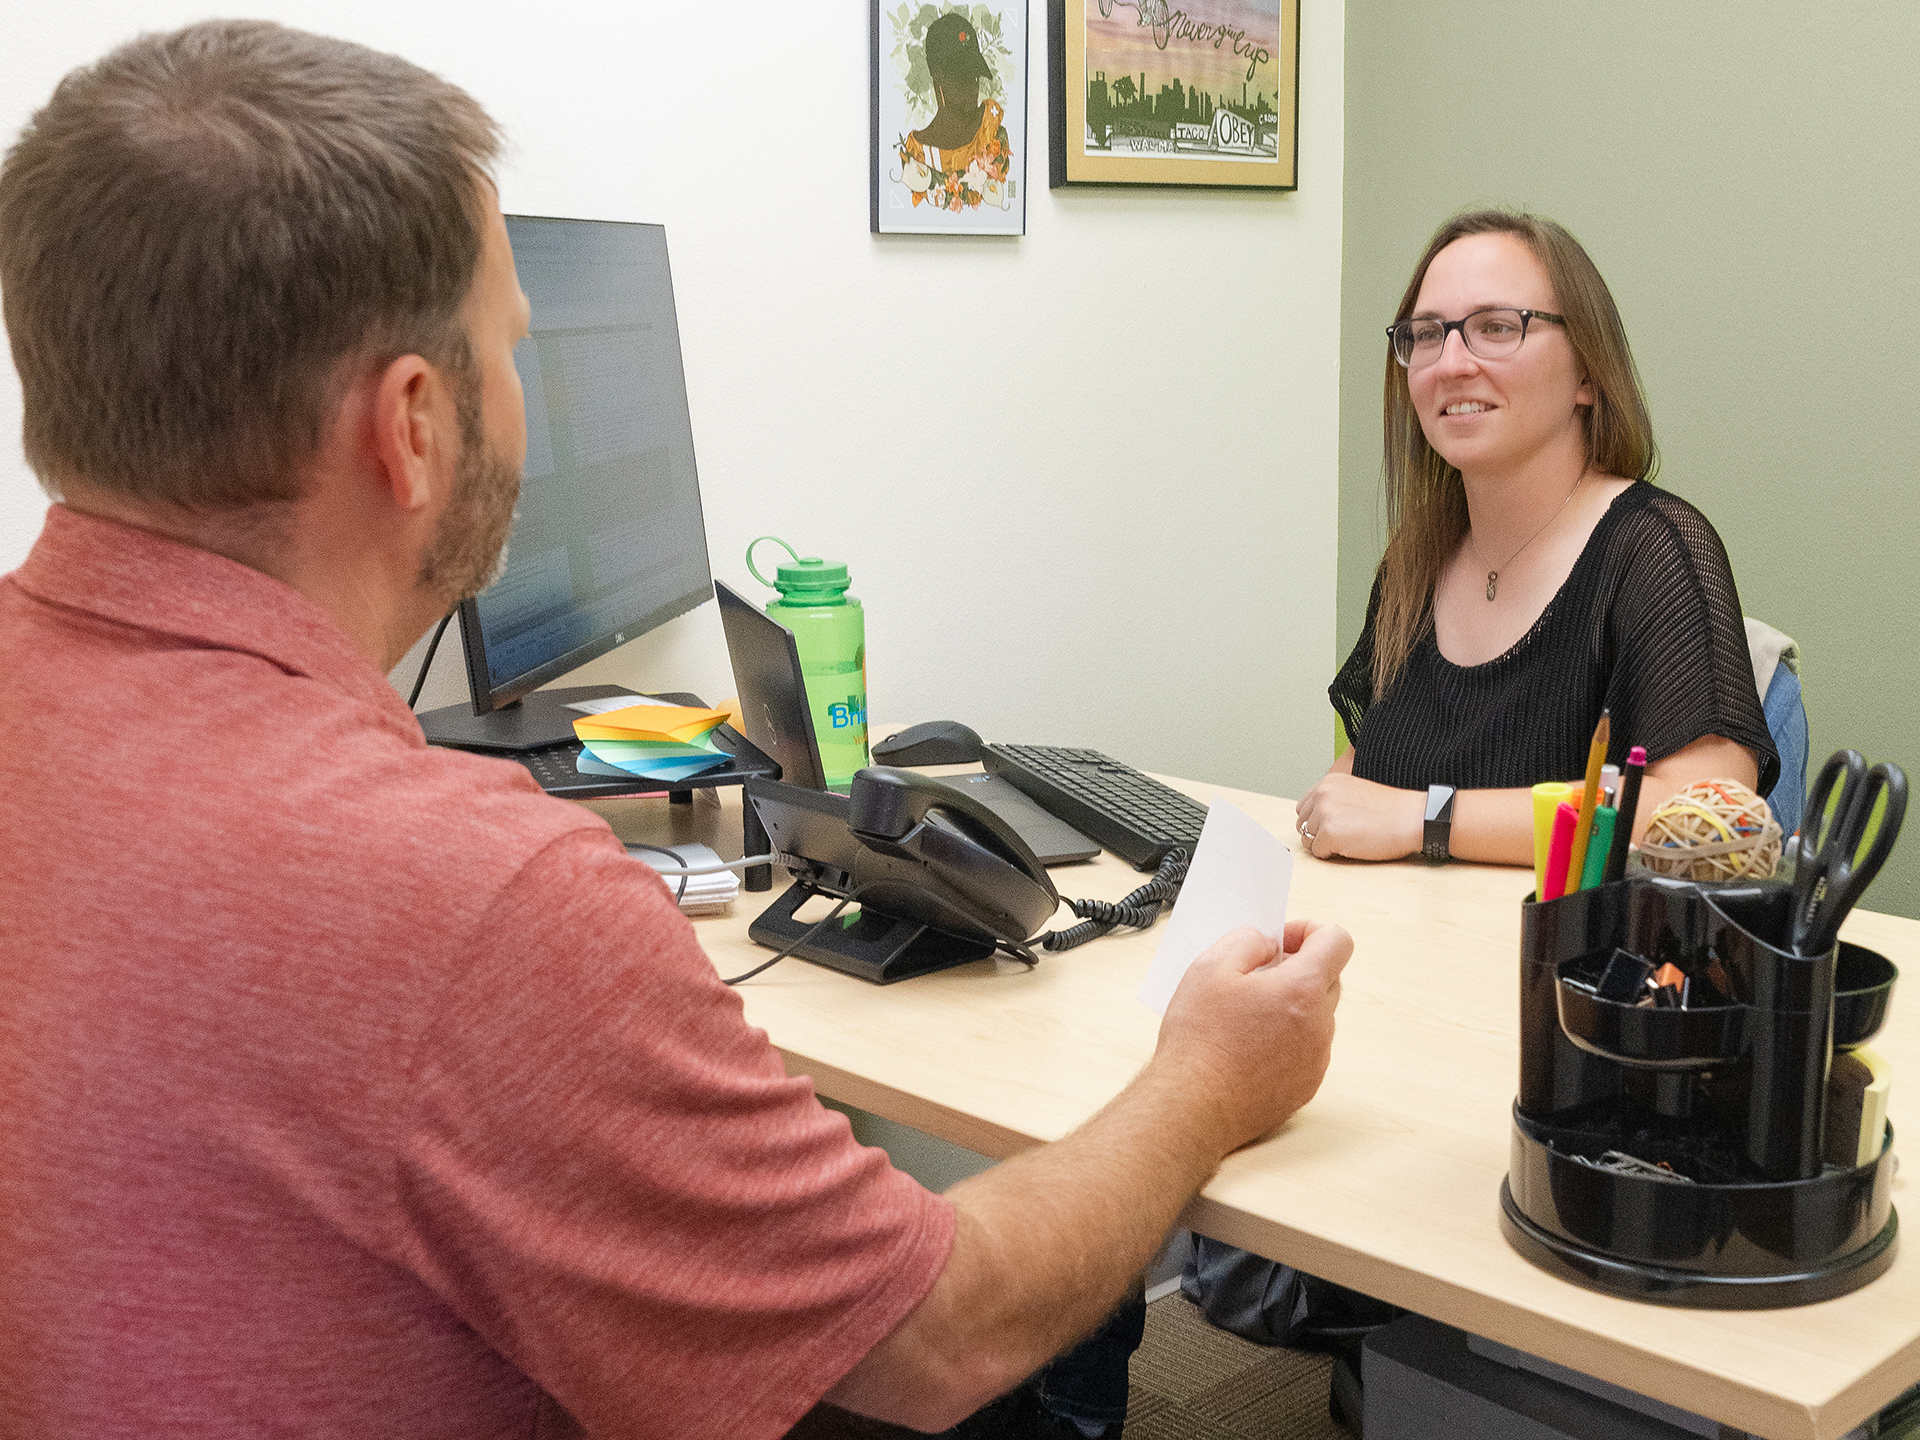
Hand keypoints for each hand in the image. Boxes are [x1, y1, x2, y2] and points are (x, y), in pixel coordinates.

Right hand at [1156, 921, 1350, 1153]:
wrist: (1193, 1106)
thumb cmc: (1199, 1040)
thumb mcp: (1209, 968)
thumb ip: (1246, 940)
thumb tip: (1268, 945)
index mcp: (1302, 989)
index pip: (1337, 941)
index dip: (1310, 930)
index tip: (1282, 941)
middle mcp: (1319, 1025)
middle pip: (1329, 978)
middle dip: (1298, 967)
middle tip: (1256, 975)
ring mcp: (1316, 1059)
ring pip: (1317, 1015)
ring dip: (1292, 1005)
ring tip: (1246, 1015)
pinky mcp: (1306, 1085)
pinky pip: (1307, 1048)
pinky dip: (1287, 1039)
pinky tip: (1248, 1046)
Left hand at [1293, 772, 1423, 860]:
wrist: (1411, 818)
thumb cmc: (1391, 810)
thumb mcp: (1356, 792)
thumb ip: (1334, 800)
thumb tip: (1316, 818)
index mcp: (1328, 783)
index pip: (1304, 807)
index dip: (1316, 821)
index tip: (1332, 826)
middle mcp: (1322, 795)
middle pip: (1302, 824)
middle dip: (1317, 833)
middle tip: (1342, 836)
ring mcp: (1324, 814)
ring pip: (1307, 840)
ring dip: (1324, 844)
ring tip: (1349, 840)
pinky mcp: (1329, 834)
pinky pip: (1318, 852)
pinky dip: (1331, 854)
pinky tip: (1351, 847)